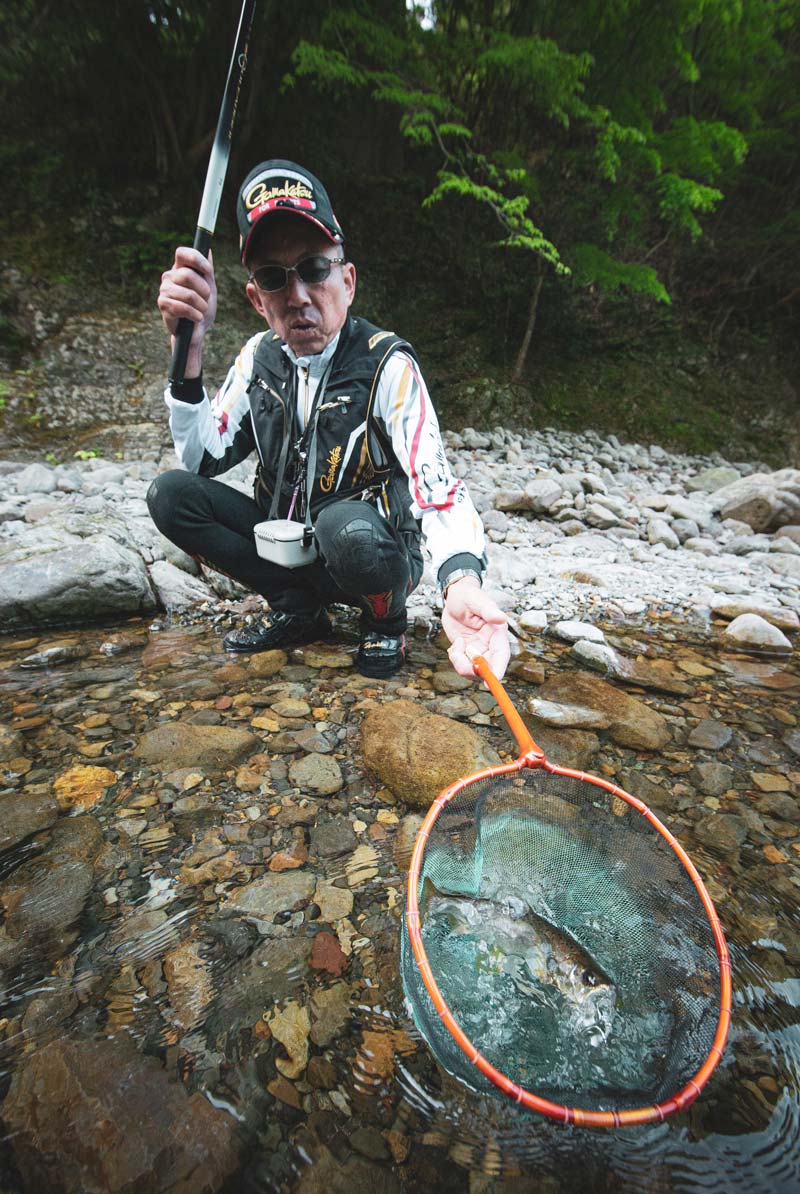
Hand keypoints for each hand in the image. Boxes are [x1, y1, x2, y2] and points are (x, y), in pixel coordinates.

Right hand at [157, 247, 217, 376]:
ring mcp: (164, 290)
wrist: (197, 330)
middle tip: (207, 298)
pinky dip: (195, 314)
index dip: (196, 259)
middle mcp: (169, 276)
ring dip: (201, 305)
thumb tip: (208, 249)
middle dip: (204, 289)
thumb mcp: (209, 287)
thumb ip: (207, 269)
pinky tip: (197, 318)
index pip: (181, 252)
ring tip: (202, 310)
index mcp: (180, 268)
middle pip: (187, 275)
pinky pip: (182, 307)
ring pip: (187, 294)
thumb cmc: (203, 307)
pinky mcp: (163, 304)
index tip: (208, 271)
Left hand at [441, 576, 510, 680]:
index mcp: (497, 633)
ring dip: (461, 663)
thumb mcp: (477, 600)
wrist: (455, 597)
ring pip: (474, 669)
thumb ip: (488, 610)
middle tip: (458, 657)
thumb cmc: (468, 595)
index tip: (493, 681)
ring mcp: (479, 649)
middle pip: (488, 667)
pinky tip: (455, 644)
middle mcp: (490, 644)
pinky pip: (463, 664)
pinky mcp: (467, 651)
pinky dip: (456, 659)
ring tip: (455, 645)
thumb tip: (501, 618)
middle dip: (475, 669)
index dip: (499, 669)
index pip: (501, 654)